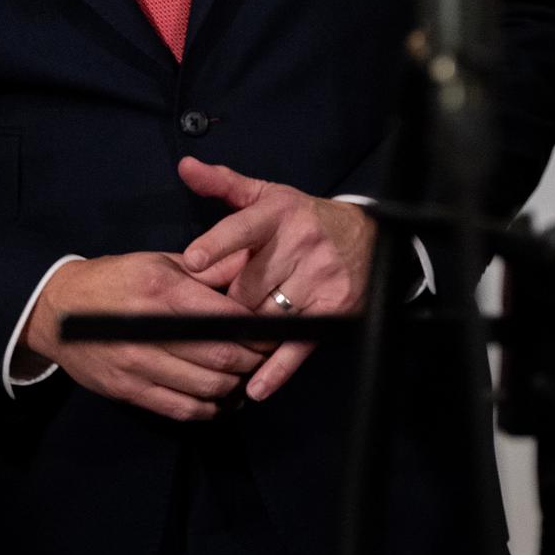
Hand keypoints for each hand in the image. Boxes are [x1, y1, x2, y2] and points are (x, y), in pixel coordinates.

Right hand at [20, 252, 265, 420]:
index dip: (256, 329)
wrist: (55, 310)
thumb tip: (251, 274)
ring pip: (205, 386)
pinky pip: (180, 408)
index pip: (224, 316)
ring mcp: (136, 364)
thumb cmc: (115, 280)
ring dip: (235, 385)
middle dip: (253, 359)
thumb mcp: (158, 262)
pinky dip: (208, 409)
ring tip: (247, 375)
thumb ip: (205, 272)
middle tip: (266, 355)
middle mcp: (149, 330)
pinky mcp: (126, 390)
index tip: (274, 331)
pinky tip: (222, 400)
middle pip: (220, 355)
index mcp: (161, 290)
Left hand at [177, 156, 373, 403]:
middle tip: (221, 307)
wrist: (368, 235)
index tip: (193, 262)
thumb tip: (185, 167)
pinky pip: (297, 343)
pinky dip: (276, 369)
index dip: (217, 246)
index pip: (243, 228)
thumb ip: (223, 184)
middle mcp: (301, 243)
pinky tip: (256, 386)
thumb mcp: (266, 195)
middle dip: (229, 301)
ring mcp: (320, 278)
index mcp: (278, 212)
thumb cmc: (303, 217)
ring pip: (265, 316)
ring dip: (246, 329)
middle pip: (245, 287)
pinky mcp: (333, 308)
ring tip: (235, 334)